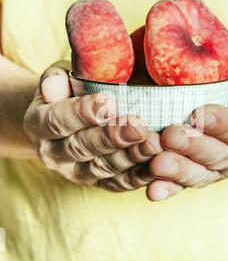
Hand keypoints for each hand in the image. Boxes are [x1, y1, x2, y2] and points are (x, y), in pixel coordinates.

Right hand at [24, 61, 161, 189]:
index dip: (82, 112)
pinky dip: (139, 177)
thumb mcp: (58, 76)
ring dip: (130, 157)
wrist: (64, 120)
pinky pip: (118, 184)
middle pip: (82, 147)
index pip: (58, 119)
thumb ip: (56, 79)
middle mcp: (53, 153)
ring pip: (102, 168)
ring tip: (154, 143)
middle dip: (112, 137)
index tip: (109, 101)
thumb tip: (53, 85)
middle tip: (139, 125)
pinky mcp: (97, 183)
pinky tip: (157, 164)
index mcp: (38, 123)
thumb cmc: (68, 90)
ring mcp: (75, 172)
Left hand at [147, 63, 227, 200]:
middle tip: (171, 135)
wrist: (221, 102)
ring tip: (158, 163)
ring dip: (177, 170)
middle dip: (193, 147)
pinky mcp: (192, 179)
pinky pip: (179, 187)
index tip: (200, 113)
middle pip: (218, 157)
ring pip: (198, 175)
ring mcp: (215, 172)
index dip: (223, 124)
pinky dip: (166, 189)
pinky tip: (153, 191)